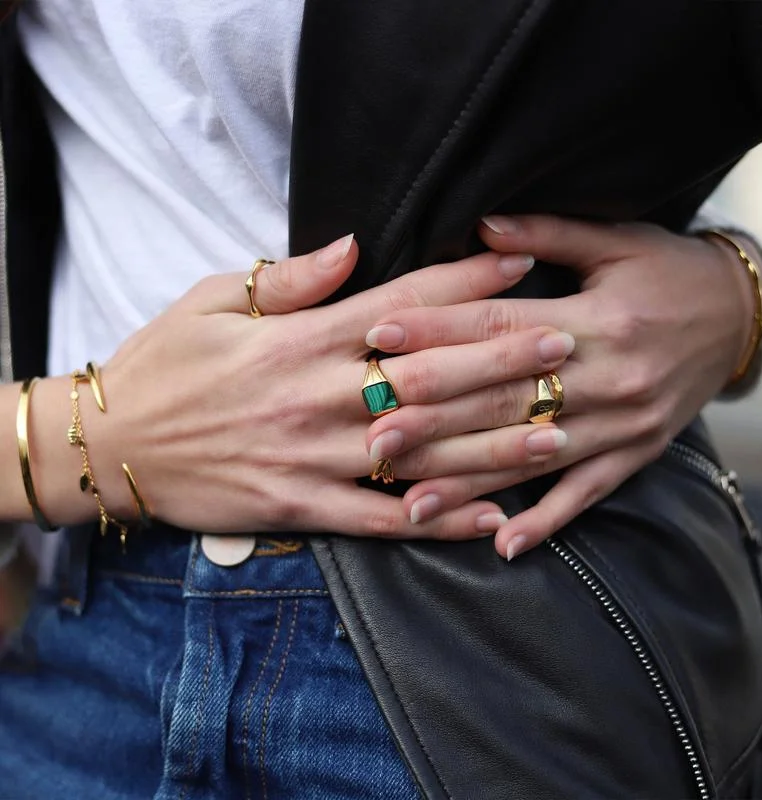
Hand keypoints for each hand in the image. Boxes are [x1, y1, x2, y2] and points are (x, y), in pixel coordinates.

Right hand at [74, 234, 566, 539]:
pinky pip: (382, 520)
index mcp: (298, 340)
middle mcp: (315, 397)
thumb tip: (352, 244)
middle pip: (426, 377)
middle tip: (566, 346)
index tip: (517, 270)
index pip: (399, 306)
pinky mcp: (302, 507)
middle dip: (500, 360)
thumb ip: (288, 279)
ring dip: (491, 445)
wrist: (112, 448)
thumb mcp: (211, 301)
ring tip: (556, 435)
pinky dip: (438, 520)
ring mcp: (312, 458)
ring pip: (418, 453)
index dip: (462, 285)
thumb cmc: (164, 366)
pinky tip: (491, 519)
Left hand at [362, 215, 754, 557]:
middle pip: (506, 399)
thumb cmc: (668, 272)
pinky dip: (546, 521)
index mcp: (598, 319)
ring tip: (411, 504)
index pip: (501, 326)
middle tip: (374, 434)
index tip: (381, 336)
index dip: (439, 331)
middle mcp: (609, 377)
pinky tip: (502, 545)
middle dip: (435, 418)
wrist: (739, 318)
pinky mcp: (636, 454)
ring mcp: (623, 424)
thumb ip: (547, 235)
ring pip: (533, 457)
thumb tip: (480, 226)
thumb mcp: (617, 241)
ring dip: (470, 483)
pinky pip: (586, 494)